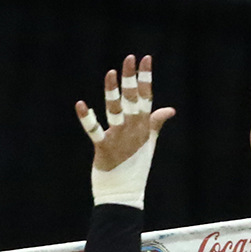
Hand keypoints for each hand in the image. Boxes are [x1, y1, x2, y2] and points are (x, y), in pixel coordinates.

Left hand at [75, 54, 175, 208]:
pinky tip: (80, 104)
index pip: (146, 97)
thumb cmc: (136, 166)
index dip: (146, 78)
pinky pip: (94, 130)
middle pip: (133, 100)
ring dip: (112, 92)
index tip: (145, 59)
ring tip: (110, 73)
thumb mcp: (149, 142)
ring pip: (115, 110)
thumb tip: (170, 109)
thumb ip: (156, 123)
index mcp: (144, 127)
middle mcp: (133, 130)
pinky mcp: (104, 148)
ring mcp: (118, 138)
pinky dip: (87, 118)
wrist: (125, 193)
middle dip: (131, 78)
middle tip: (129, 58)